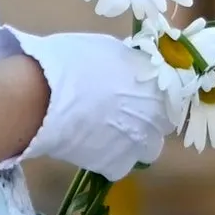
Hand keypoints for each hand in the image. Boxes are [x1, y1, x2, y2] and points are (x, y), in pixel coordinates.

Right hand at [0, 26, 167, 178]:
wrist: (43, 97)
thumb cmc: (72, 63)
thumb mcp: (108, 49)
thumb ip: (128, 63)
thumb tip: (129, 68)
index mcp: (158, 83)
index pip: (171, 93)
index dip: (152, 94)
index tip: (136, 93)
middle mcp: (156, 115)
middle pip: (161, 122)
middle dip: (145, 118)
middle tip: (118, 112)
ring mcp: (139, 144)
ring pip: (146, 147)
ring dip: (133, 141)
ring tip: (107, 133)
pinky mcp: (117, 165)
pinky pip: (122, 164)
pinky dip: (111, 158)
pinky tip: (93, 146)